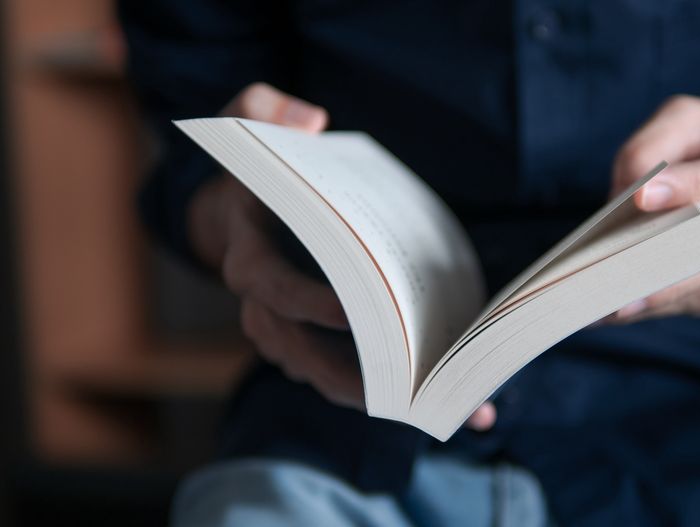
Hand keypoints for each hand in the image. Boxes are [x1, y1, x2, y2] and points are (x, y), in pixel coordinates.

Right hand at [187, 83, 496, 429]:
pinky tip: (434, 400)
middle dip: (348, 375)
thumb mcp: (244, 120)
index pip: (270, 286)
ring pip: (317, 372)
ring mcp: (281, 326)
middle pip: (297, 351)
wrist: (240, 208)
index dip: (306, 302)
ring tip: (433, 406)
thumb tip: (309, 120)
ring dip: (371, 394)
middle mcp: (259, 301)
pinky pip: (334, 371)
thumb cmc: (255, 168)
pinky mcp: (305, 338)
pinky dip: (378, 389)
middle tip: (406, 387)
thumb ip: (263, 107)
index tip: (352, 311)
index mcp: (248, 252)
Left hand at [606, 95, 699, 320]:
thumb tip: (629, 196)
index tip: (643, 197)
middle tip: (618, 283)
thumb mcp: (693, 121)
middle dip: (677, 265)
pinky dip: (682, 303)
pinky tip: (640, 306)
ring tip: (614, 306)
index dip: (696, 183)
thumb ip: (656, 146)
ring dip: (671, 296)